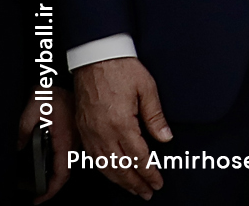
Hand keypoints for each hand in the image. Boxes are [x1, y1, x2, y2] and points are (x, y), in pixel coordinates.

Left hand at [15, 85, 72, 201]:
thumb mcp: (32, 110)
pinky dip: (59, 161)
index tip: (38, 198)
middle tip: (36, 193)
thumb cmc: (54, 90)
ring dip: (55, 174)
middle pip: (65, 171)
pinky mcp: (76, 131)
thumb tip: (19, 147)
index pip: (61, 174)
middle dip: (51, 185)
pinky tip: (49, 159)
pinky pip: (69, 152)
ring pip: (68, 162)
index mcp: (66, 139)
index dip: (50, 190)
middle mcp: (75, 140)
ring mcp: (77, 136)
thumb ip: (24, 131)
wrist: (64, 78)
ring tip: (40, 179)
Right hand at [73, 59, 169, 198]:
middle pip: (120, 167)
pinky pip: (92, 156)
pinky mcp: (83, 129)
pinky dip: (103, 169)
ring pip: (104, 165)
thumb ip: (155, 116)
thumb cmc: (120, 69)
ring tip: (132, 188)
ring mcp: (90, 132)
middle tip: (146, 192)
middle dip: (135, 182)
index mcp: (121, 123)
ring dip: (119, 180)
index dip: (148, 173)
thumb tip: (165, 137)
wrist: (95, 57)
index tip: (157, 182)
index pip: (138, 157)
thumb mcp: (147, 88)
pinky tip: (111, 173)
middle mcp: (103, 132)